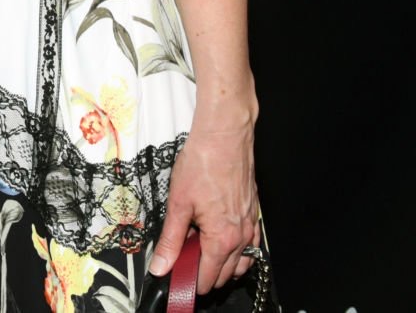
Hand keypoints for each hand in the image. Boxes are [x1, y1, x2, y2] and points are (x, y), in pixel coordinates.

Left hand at [148, 106, 257, 293]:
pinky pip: (251, 244)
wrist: (225, 135)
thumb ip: (170, 239)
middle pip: (225, 273)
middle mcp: (242, 236)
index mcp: (222, 238)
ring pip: (241, 261)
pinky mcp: (254, 212)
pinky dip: (238, 250)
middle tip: (183, 259)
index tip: (176, 275)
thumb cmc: (203, 162)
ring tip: (201, 251)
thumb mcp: (178, 203)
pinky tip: (223, 240)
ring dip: (223, 264)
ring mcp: (251, 224)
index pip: (208, 277)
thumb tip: (161, 265)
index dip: (190, 281)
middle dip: (205, 273)